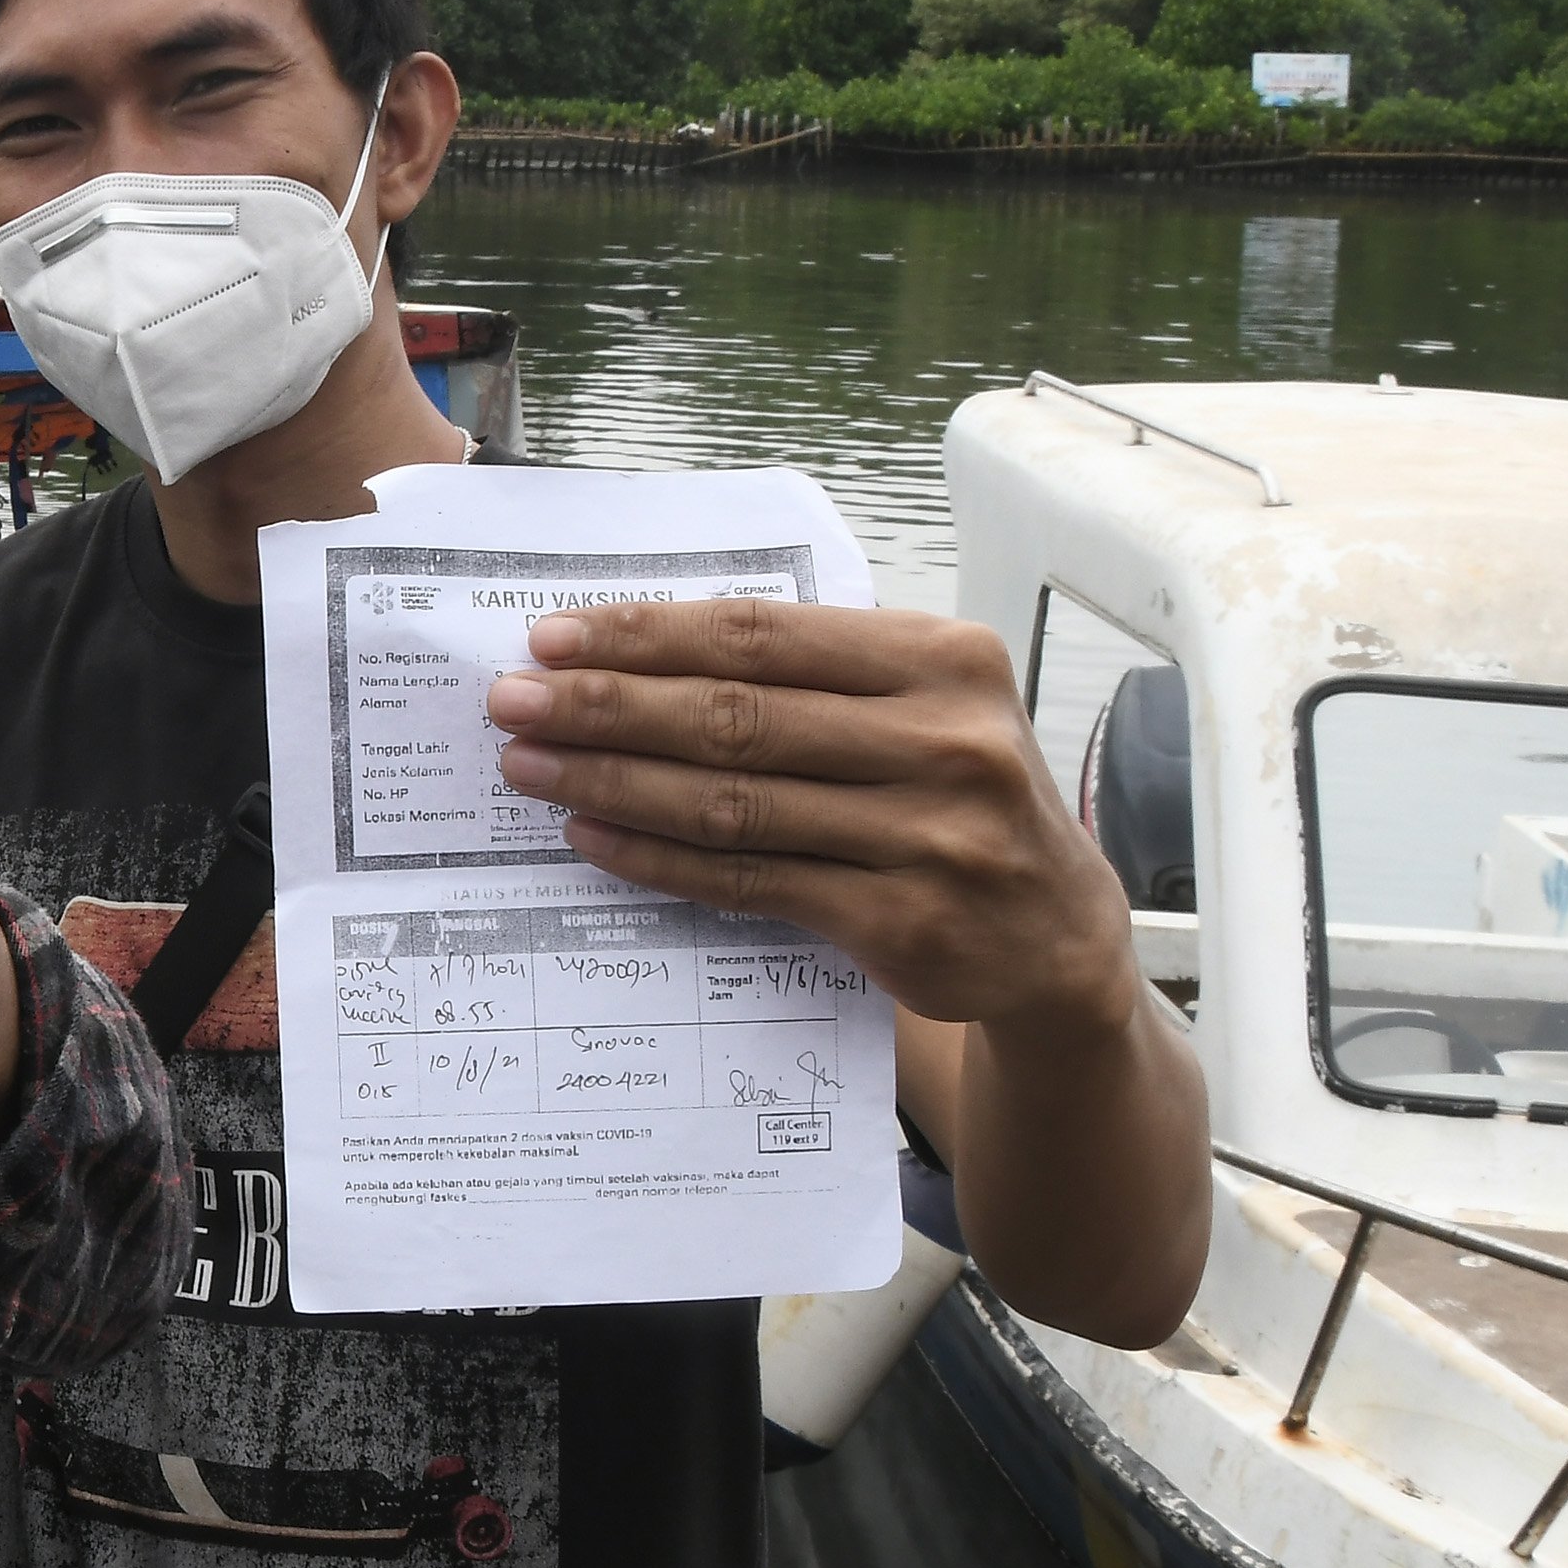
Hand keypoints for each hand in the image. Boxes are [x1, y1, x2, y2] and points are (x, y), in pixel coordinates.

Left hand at [480, 599, 1137, 1041]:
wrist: (1056, 931)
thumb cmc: (956, 794)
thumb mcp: (922, 705)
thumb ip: (812, 675)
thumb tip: (635, 652)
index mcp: (943, 659)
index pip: (764, 635)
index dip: (649, 635)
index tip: (552, 637)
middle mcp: (948, 741)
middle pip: (738, 715)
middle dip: (608, 705)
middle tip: (512, 701)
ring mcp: (931, 836)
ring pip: (733, 801)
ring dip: (613, 782)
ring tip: (527, 766)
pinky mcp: (903, 921)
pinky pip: (751, 881)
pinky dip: (659, 858)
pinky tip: (591, 837)